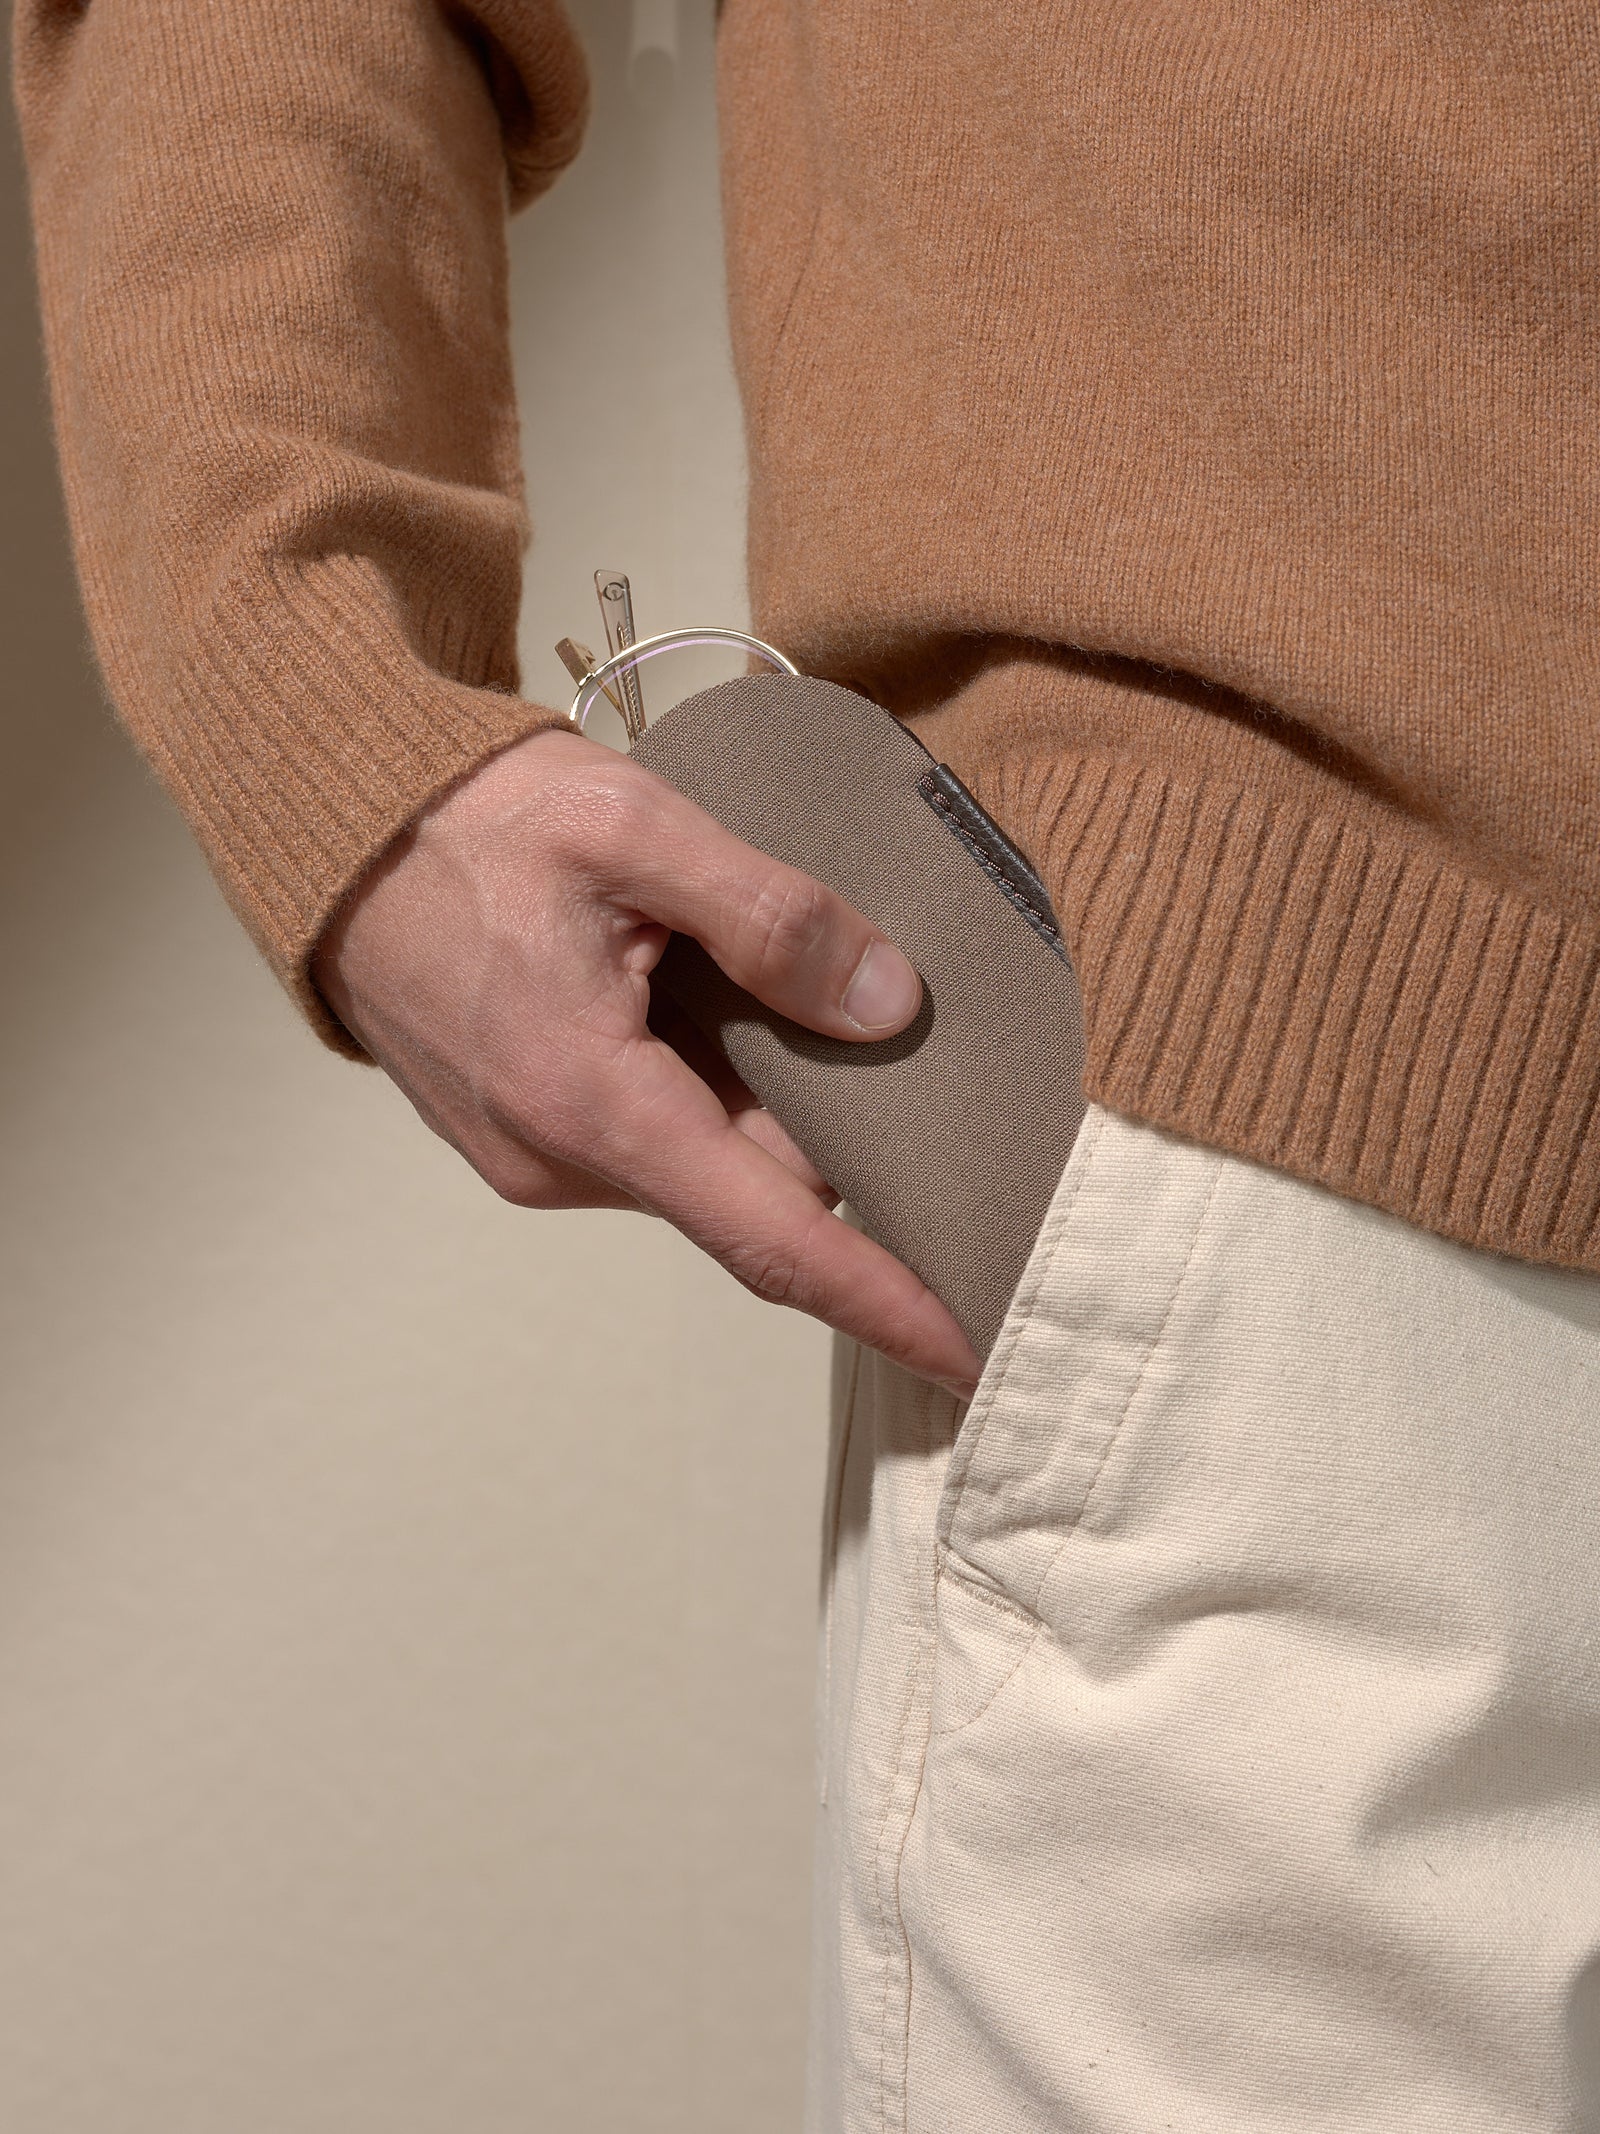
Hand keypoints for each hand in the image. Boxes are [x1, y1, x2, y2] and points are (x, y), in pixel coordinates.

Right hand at [313, 726, 981, 1397]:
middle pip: (755, 1195)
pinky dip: (714, 1096)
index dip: (883, 1301)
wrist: (337, 830)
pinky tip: (729, 1011)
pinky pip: (655, 1139)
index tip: (972, 1352)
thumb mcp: (634, 829)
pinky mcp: (526, 1132)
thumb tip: (888, 1006)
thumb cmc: (471, 824)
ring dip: (772, 1109)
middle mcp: (559, 1160)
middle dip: (851, 1159)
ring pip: (706, 1163)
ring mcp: (535, 1156)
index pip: (772, 1238)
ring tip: (818, 1008)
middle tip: (937, 1092)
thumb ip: (770, 916)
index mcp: (590, 1101)